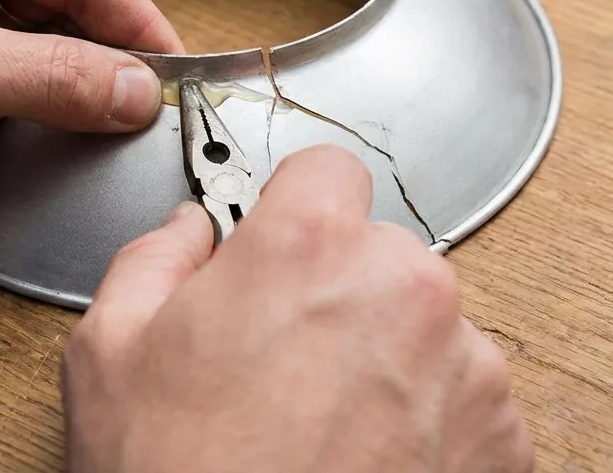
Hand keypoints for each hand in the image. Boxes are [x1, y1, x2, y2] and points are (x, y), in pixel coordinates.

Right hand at [61, 145, 532, 472]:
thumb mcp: (109, 357)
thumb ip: (152, 259)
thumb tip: (187, 231)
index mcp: (308, 248)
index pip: (329, 168)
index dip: (296, 206)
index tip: (283, 243)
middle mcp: (402, 289)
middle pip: (380, 251)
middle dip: (338, 290)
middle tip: (283, 359)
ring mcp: (466, 363)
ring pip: (426, 324)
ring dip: (387, 357)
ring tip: (322, 426)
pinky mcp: (502, 435)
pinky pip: (465, 396)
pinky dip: (429, 421)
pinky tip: (365, 460)